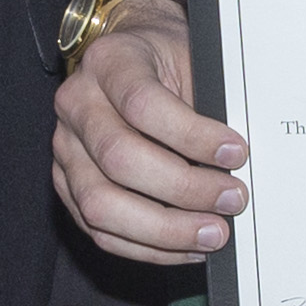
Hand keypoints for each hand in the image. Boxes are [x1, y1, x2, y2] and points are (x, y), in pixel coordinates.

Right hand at [51, 9, 244, 265]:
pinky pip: (100, 231)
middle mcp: (76, 104)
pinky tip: (188, 247)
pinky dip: (149, 248)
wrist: (132, 57)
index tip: (236, 153)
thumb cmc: (169, 60)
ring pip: (101, 205)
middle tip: (233, 199)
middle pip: (119, 160)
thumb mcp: (192, 57)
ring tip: (214, 233)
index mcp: (108, 61)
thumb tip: (240, 163)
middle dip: (184, 189)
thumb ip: (209, 102)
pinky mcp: (67, 186)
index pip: (142, 104)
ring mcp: (66, 149)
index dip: (192, 136)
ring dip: (165, 229)